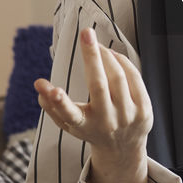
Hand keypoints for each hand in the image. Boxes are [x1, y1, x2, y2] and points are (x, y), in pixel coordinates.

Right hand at [34, 27, 153, 162]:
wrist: (123, 149)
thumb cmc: (90, 129)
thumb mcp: (68, 124)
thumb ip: (51, 105)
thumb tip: (38, 84)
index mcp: (84, 126)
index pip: (70, 114)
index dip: (59, 102)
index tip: (51, 89)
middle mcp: (106, 121)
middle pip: (99, 85)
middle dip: (91, 57)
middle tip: (86, 33)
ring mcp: (127, 116)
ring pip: (117, 77)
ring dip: (106, 55)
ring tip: (96, 44)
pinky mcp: (144, 110)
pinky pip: (133, 77)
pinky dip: (122, 62)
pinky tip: (112, 54)